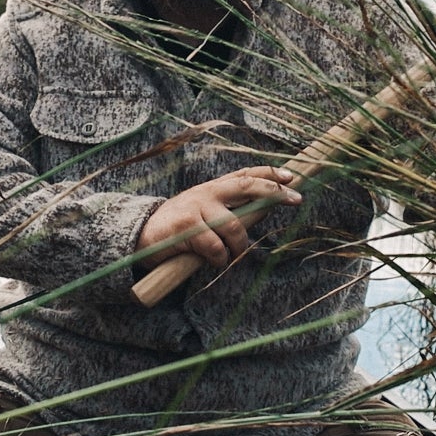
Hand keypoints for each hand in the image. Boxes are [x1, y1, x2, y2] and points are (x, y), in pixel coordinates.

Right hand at [137, 166, 301, 268]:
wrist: (139, 235)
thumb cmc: (177, 229)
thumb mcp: (203, 213)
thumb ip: (227, 211)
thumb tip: (263, 213)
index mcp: (212, 189)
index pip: (244, 175)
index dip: (269, 173)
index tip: (292, 177)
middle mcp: (206, 193)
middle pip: (246, 186)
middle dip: (274, 192)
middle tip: (296, 200)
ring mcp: (196, 208)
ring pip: (234, 226)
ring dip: (238, 247)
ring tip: (232, 257)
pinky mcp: (186, 228)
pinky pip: (215, 247)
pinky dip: (220, 259)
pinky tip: (213, 262)